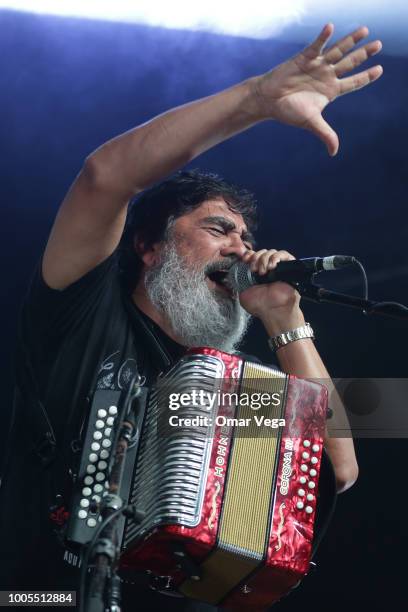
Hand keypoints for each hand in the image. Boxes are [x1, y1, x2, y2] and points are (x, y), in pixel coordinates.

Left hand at [238, 249, 304, 333]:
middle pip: (261, 252)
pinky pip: (283, 254)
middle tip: (253, 269)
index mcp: (257, 272)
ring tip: (263, 272)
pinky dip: (276, 258)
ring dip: (263, 259)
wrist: (273, 311)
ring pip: (271, 252)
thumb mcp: (243, 293)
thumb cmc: (259, 305)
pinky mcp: (289, 267)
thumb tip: (234, 271)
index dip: (248, 255)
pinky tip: (272, 267)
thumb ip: (238, 282)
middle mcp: (268, 268)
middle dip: (255, 258)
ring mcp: (279, 267)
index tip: (244, 260)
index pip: (253, 255)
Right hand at [251, 24, 382, 155]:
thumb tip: (334, 152)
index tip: (379, 70)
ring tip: (364, 31)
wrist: (268, 101)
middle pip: (350, 63)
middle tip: (379, 45)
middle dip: (364, 54)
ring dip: (351, 41)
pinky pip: (317, 45)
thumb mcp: (311, 122)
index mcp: (331, 91)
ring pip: (338, 51)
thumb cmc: (289, 112)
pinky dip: (323, 37)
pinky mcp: (305, 57)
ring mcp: (317, 65)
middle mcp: (327, 76)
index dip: (366, 77)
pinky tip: (331, 27)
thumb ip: (325, 134)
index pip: (353, 83)